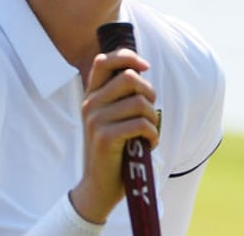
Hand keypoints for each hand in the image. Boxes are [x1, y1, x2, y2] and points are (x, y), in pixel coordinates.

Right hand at [69, 49, 158, 223]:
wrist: (100, 186)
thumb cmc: (116, 149)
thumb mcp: (114, 117)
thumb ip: (122, 95)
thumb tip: (141, 69)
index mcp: (92, 95)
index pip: (104, 60)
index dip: (128, 57)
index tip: (145, 67)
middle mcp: (90, 103)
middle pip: (130, 78)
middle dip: (149, 93)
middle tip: (150, 113)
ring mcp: (95, 120)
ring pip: (140, 103)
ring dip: (153, 119)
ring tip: (149, 132)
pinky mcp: (105, 137)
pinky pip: (141, 124)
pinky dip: (153, 135)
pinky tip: (148, 144)